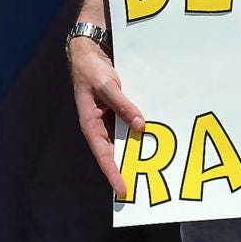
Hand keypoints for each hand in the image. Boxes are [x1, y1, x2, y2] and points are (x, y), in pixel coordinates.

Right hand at [68, 36, 144, 196]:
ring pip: (123, 138)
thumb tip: (140, 126)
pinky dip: (137, 130)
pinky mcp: (116, 109)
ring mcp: (109, 118)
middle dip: (127, 167)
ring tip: (151, 164)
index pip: (103, 155)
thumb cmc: (91, 69)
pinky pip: (128, 123)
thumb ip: (123, 105)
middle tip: (142, 183)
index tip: (123, 190)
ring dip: (135, 148)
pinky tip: (151, 135)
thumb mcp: (107, 86)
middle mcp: (100, 125)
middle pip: (114, 151)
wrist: (89, 51)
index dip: (113, 173)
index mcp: (90, 124)